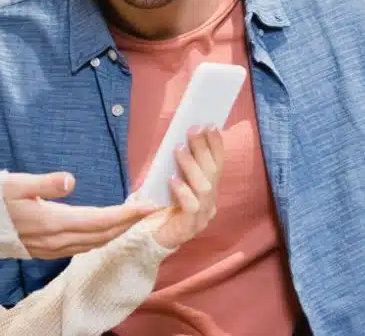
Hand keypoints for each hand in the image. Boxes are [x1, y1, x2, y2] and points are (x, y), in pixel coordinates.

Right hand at [2, 172, 160, 258]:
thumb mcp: (14, 184)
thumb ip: (45, 183)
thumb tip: (71, 179)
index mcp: (52, 222)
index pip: (100, 221)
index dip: (126, 215)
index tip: (147, 206)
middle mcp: (56, 240)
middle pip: (103, 235)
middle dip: (129, 223)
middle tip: (148, 209)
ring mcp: (51, 249)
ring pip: (94, 244)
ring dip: (116, 232)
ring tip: (132, 217)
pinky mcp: (45, 251)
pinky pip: (82, 247)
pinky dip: (100, 238)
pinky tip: (104, 230)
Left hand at [145, 126, 224, 248]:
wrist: (147, 239)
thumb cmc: (158, 207)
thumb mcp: (167, 182)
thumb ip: (176, 166)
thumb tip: (178, 139)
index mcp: (208, 190)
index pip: (217, 164)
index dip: (216, 145)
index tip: (210, 125)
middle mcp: (210, 203)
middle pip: (213, 172)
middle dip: (204, 149)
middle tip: (193, 130)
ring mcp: (202, 216)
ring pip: (205, 187)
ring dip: (192, 165)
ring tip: (179, 149)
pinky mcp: (189, 228)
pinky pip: (191, 207)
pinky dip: (183, 191)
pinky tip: (172, 179)